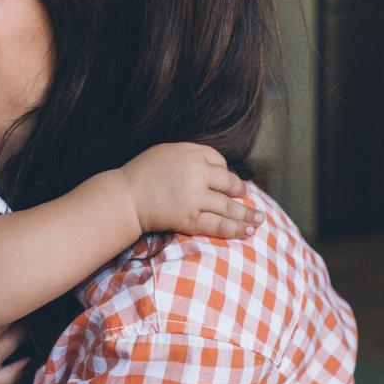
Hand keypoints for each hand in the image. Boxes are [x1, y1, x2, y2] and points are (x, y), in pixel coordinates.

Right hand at [118, 143, 262, 238]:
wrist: (125, 197)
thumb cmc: (141, 174)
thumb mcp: (166, 152)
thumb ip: (191, 157)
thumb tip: (215, 169)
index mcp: (192, 154)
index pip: (220, 162)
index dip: (226, 174)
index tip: (229, 183)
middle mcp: (198, 174)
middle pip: (229, 184)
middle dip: (242, 194)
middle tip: (250, 202)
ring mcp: (195, 197)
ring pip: (228, 207)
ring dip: (246, 215)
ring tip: (259, 221)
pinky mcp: (190, 218)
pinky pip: (217, 225)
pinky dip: (234, 229)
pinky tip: (247, 231)